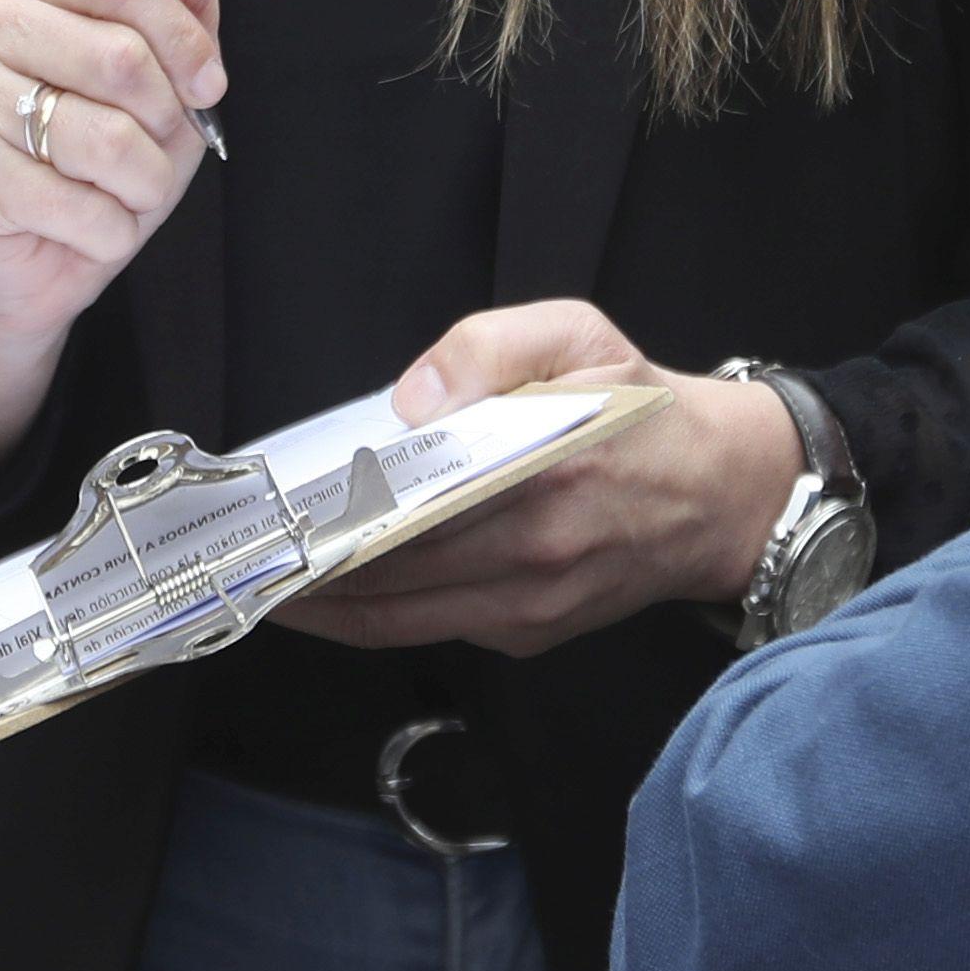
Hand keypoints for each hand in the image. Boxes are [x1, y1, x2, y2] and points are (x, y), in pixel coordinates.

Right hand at [0, 0, 226, 504]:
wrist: (38, 255)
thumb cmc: (106, 157)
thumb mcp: (166, 76)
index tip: (207, 85)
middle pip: (123, 58)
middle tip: (156, 148)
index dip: (183, 36)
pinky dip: (111, 230)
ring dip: (146, 184)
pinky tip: (86, 225)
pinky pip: (84, 207)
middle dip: (167, 122)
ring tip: (124, 192)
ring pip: (110, 139)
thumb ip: (182, 5)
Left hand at [272, 300, 807, 657]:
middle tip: (244, 555)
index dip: (329, 520)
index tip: (270, 515)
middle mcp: (532, 555)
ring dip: (329, 605)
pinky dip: (381, 614)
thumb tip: (413, 398)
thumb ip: (490, 347)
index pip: (407, 509)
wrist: (725, 494)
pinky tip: (339, 588)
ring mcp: (531, 607)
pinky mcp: (532, 634)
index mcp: (540, 473)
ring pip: (400, 620)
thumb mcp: (579, 336)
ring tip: (270, 579)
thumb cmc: (643, 411)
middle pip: (388, 576)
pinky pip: (437, 629)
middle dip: (308, 570)